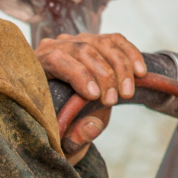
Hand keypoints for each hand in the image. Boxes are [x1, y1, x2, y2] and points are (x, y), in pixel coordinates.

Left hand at [36, 33, 146, 162]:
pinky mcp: (96, 41)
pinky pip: (116, 41)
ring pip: (102, 43)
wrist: (65, 115)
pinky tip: (140, 73)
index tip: (94, 96)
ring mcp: (76, 41)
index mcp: (37, 67)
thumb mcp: (64, 136)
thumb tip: (90, 128)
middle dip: (103, 75)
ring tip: (127, 93)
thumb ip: (76, 134)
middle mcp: (54, 47)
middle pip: (82, 49)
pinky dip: (131, 55)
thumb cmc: (60, 125)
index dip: (77, 74)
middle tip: (113, 101)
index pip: (56, 59)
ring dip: (120, 67)